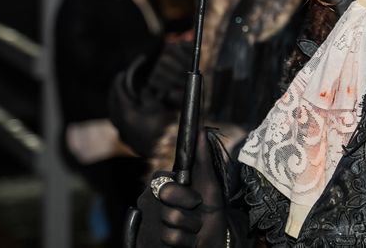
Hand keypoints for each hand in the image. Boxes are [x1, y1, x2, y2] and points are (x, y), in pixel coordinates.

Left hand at [109, 41, 192, 156]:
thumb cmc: (169, 127)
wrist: (173, 153)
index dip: (123, 76)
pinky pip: (121, 122)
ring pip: (115, 112)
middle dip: (118, 87)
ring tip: (131, 92)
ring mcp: (123, 134)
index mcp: (127, 113)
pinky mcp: (129, 141)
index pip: (118, 89)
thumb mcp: (159, 105)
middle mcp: (121, 124)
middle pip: (113, 100)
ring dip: (121, 100)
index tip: (126, 69)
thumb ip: (147, 96)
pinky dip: (125, 112)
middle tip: (124, 77)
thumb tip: (143, 91)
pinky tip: (135, 108)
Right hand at [134, 132, 228, 247]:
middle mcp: (154, 202)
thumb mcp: (210, 184)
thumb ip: (202, 158)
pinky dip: (185, 241)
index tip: (195, 198)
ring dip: (191, 226)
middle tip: (196, 212)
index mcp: (165, 186)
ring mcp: (151, 222)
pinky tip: (188, 242)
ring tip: (194, 229)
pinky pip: (169, 237)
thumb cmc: (211, 212)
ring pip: (169, 218)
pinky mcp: (150, 241)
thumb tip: (201, 129)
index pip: (160, 178)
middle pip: (164, 197)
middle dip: (188, 206)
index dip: (179, 190)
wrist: (215, 241)